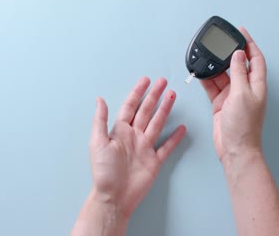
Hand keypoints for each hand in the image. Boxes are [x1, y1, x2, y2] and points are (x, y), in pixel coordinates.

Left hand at [89, 77, 185, 217]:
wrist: (114, 196)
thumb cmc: (104, 172)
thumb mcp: (97, 142)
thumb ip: (100, 120)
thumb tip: (100, 99)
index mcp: (120, 131)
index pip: (130, 106)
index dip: (138, 92)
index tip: (145, 80)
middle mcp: (134, 137)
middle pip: (146, 111)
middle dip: (154, 96)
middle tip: (163, 82)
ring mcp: (145, 148)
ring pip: (157, 124)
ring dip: (164, 110)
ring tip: (172, 96)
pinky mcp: (154, 161)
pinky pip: (166, 147)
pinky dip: (174, 138)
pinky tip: (180, 128)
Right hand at [201, 27, 266, 161]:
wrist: (234, 148)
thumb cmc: (243, 127)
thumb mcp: (241, 95)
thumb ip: (238, 73)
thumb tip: (237, 55)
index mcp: (256, 85)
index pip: (255, 59)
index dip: (249, 44)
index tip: (241, 32)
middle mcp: (245, 89)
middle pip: (237, 65)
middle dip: (228, 54)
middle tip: (219, 43)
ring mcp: (232, 96)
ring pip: (223, 75)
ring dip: (215, 67)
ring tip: (206, 58)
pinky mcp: (220, 103)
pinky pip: (212, 87)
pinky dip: (206, 80)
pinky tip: (200, 73)